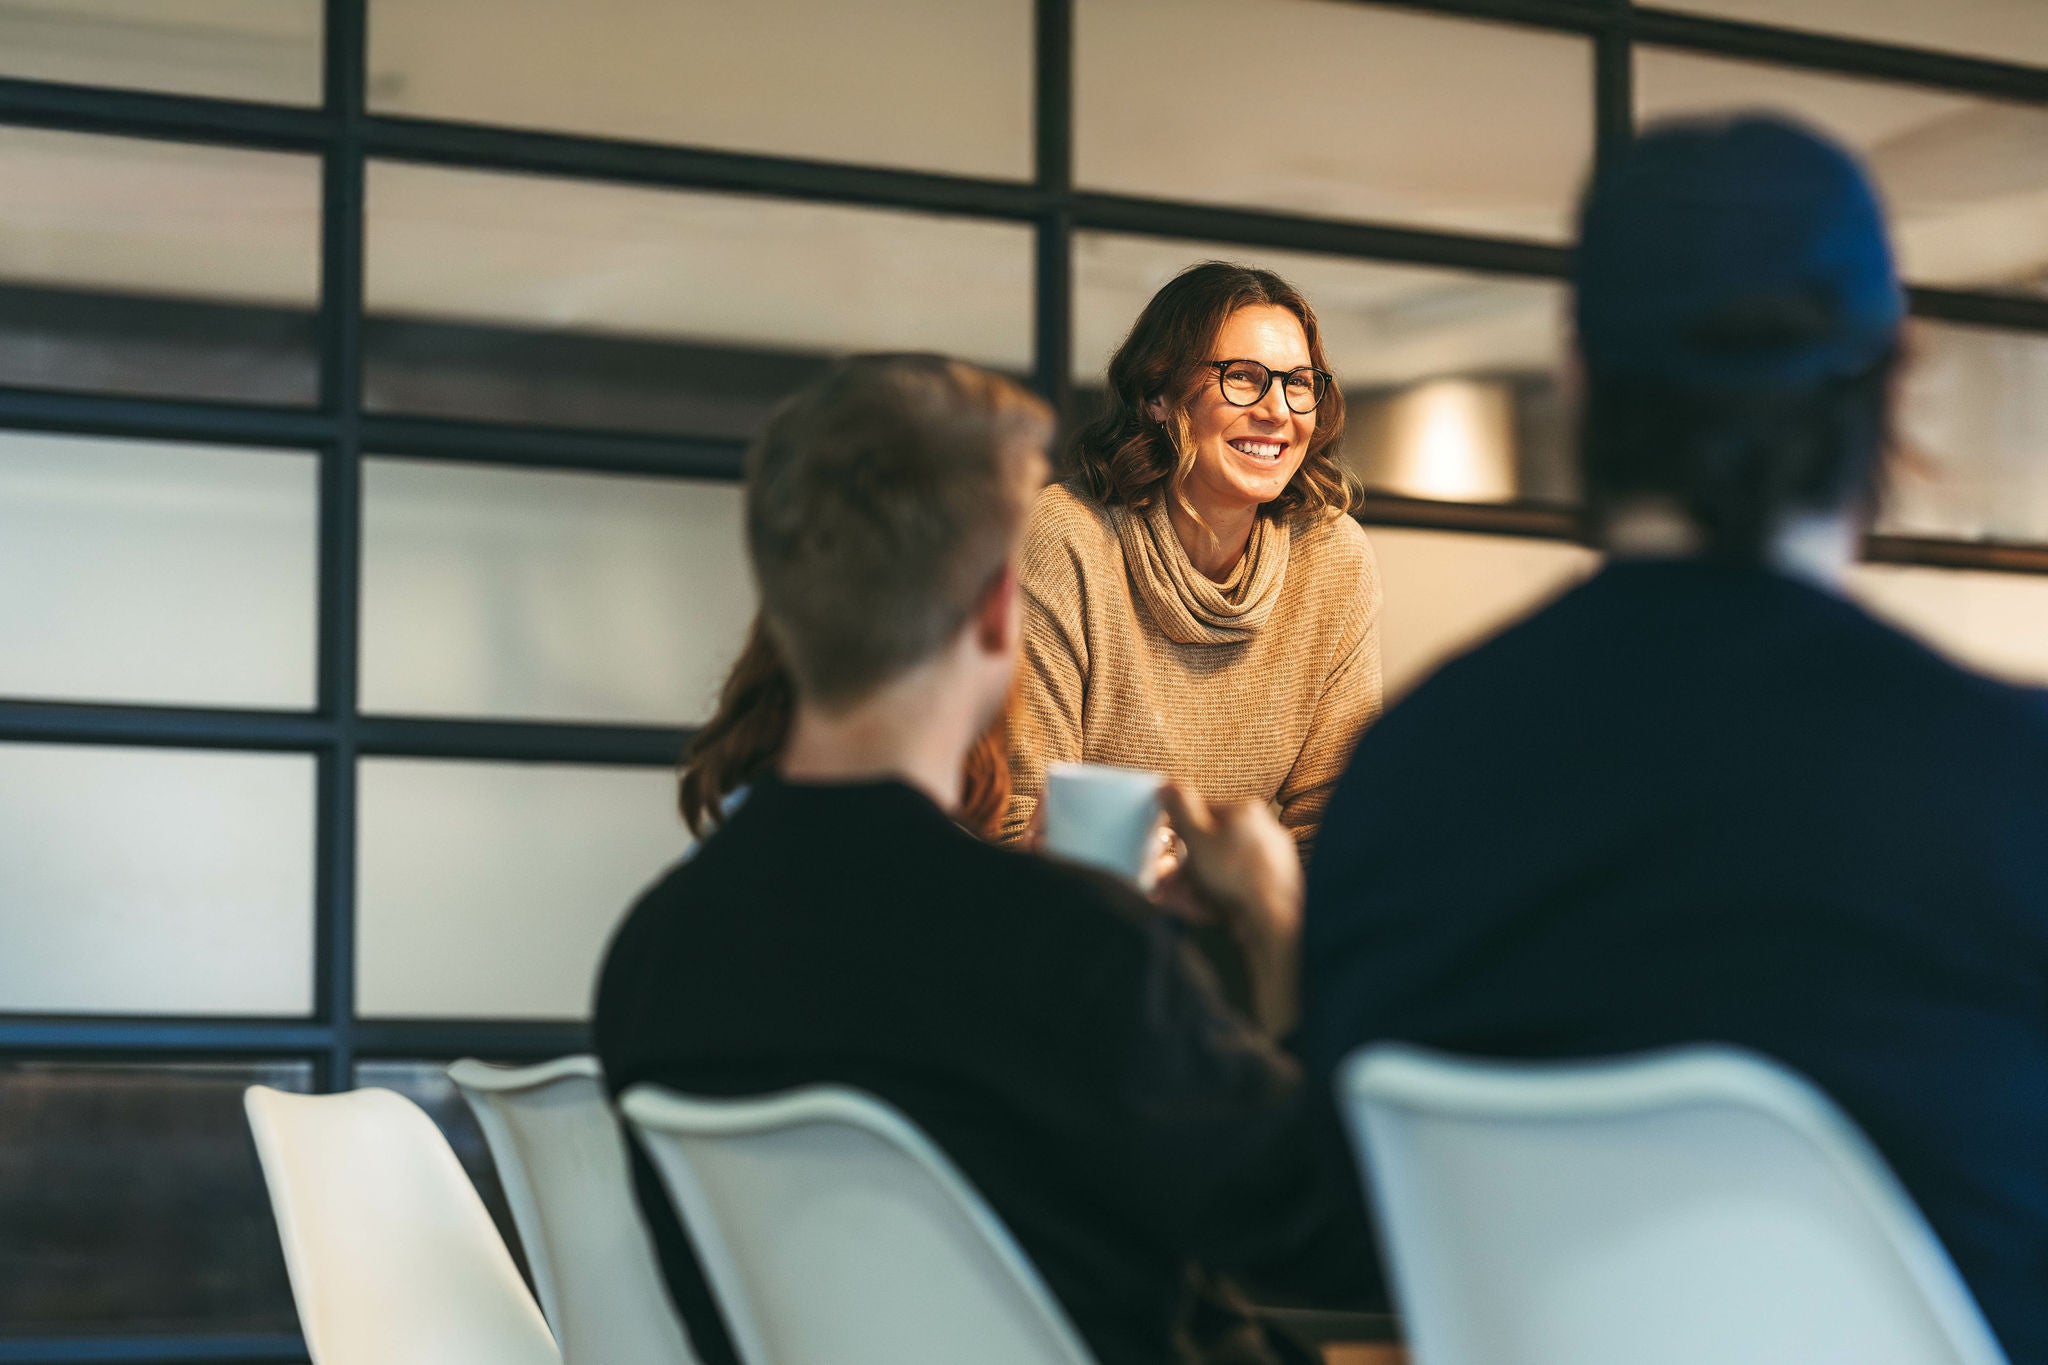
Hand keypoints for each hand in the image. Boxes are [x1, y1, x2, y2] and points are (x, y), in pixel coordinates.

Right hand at [1157, 784, 1302, 1035]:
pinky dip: (1215, 897)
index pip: (1200, 812)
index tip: (1160, 852)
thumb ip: (1180, 808)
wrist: (1274, 919)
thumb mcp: (1198, 836)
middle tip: (1163, 885)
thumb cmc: (1236, 873)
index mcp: (1245, 811)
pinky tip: (1202, 910)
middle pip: (1208, 846)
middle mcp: (1261, 830)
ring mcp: (1269, 860)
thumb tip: (1167, 784)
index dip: (1174, 834)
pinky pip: (1234, 887)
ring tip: (1179, 902)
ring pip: (1218, 870)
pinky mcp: (1270, 886)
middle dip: (1181, 869)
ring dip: (1193, 886)